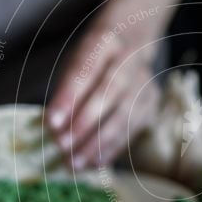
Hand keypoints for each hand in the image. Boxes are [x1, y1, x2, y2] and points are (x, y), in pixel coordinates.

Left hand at [46, 0, 183, 167]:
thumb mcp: (76, 58)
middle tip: (62, 146)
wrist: (132, 38)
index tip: (50, 123)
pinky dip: (112, 148)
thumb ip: (67, 88)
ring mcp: (145, 81)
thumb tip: (53, 127)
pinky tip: (94, 162)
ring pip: (123, 115)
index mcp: (104, 40)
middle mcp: (129, 59)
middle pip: (109, 93)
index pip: (86, 70)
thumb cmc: (94, 55)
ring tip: (75, 162)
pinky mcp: (151, 102)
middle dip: (84, 123)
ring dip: (97, 143)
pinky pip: (132, 129)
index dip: (68, 98)